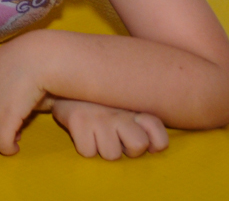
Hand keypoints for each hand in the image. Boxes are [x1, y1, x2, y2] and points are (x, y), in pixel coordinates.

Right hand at [51, 99, 168, 159]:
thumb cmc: (104, 100)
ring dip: (103, 148)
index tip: (140, 133)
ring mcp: (100, 115)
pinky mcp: (79, 120)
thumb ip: (148, 122)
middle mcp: (122, 110)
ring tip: (97, 132)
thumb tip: (156, 148)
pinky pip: (88, 151)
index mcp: (137, 106)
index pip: (159, 138)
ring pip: (112, 154)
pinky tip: (84, 131)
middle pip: (138, 146)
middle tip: (116, 135)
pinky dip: (85, 146)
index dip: (154, 143)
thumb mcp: (130, 104)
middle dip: (128, 148)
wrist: (70, 75)